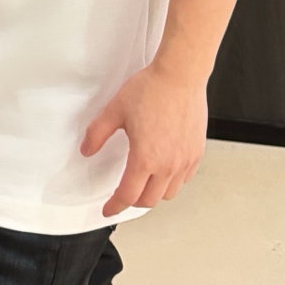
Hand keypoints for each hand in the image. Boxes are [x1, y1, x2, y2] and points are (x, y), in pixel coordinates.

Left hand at [79, 62, 207, 216]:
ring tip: (144, 182)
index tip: (109, 209)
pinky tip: (165, 170)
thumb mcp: (115, 110)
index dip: (115, 206)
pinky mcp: (196, 152)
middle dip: (133, 201)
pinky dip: (173, 181)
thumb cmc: (152, 89)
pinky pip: (184, 179)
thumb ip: (97, 133)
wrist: (180, 75)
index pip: (128, 195)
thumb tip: (87, 149)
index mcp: (145, 158)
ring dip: (154, 193)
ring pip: (169, 193)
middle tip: (123, 194)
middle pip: (149, 200)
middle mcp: (167, 165)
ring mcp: (184, 160)